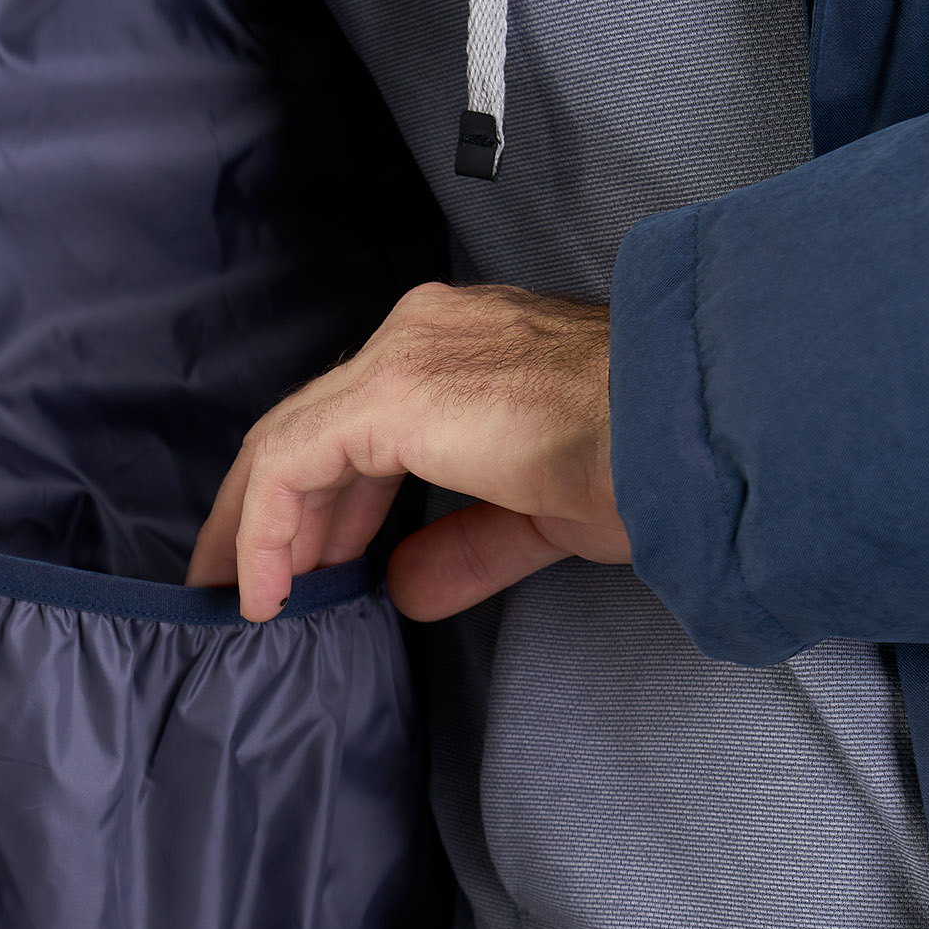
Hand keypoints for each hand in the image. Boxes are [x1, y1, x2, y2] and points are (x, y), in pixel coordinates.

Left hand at [185, 282, 631, 621]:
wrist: (685, 433)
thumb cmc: (645, 461)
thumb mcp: (537, 515)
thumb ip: (465, 543)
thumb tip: (406, 583)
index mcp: (464, 350)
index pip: (361, 422)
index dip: (323, 500)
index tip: (307, 563)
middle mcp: (424, 335)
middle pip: (314, 429)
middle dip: (278, 516)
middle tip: (253, 584)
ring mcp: (404, 356)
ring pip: (290, 442)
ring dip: (257, 526)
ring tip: (242, 593)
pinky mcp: (390, 395)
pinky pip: (290, 464)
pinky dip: (264, 529)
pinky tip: (263, 587)